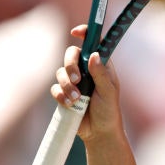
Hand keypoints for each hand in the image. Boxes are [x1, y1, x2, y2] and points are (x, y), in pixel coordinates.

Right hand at [51, 25, 123, 143]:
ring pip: (60, 71)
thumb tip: (94, 55)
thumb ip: (100, 74)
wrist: (99, 133)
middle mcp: (86, 70)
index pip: (93, 43)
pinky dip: (60, 95)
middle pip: (71, 54)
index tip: (76, 32)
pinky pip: (55, 88)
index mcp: (101, 65)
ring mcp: (74, 82)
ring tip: (76, 99)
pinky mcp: (64, 94)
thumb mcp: (108, 92)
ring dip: (67, 85)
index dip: (85, 33)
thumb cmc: (109, 111)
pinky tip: (69, 104)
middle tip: (76, 79)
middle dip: (70, 64)